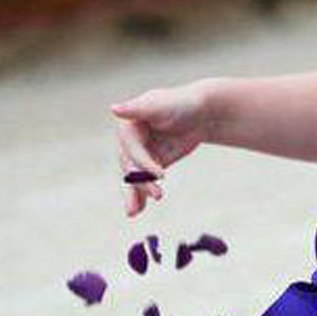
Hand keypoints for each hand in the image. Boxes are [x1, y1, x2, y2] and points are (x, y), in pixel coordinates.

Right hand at [110, 81, 209, 217]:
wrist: (203, 112)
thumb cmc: (182, 102)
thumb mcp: (160, 105)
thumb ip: (137, 108)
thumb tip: (113, 108)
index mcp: (128, 125)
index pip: (131, 148)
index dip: (143, 161)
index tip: (160, 174)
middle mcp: (131, 140)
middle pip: (130, 165)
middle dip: (140, 182)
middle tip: (157, 195)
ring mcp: (141, 154)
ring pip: (134, 177)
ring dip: (135, 194)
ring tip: (134, 212)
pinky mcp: (152, 164)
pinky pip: (145, 181)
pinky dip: (142, 195)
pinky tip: (138, 210)